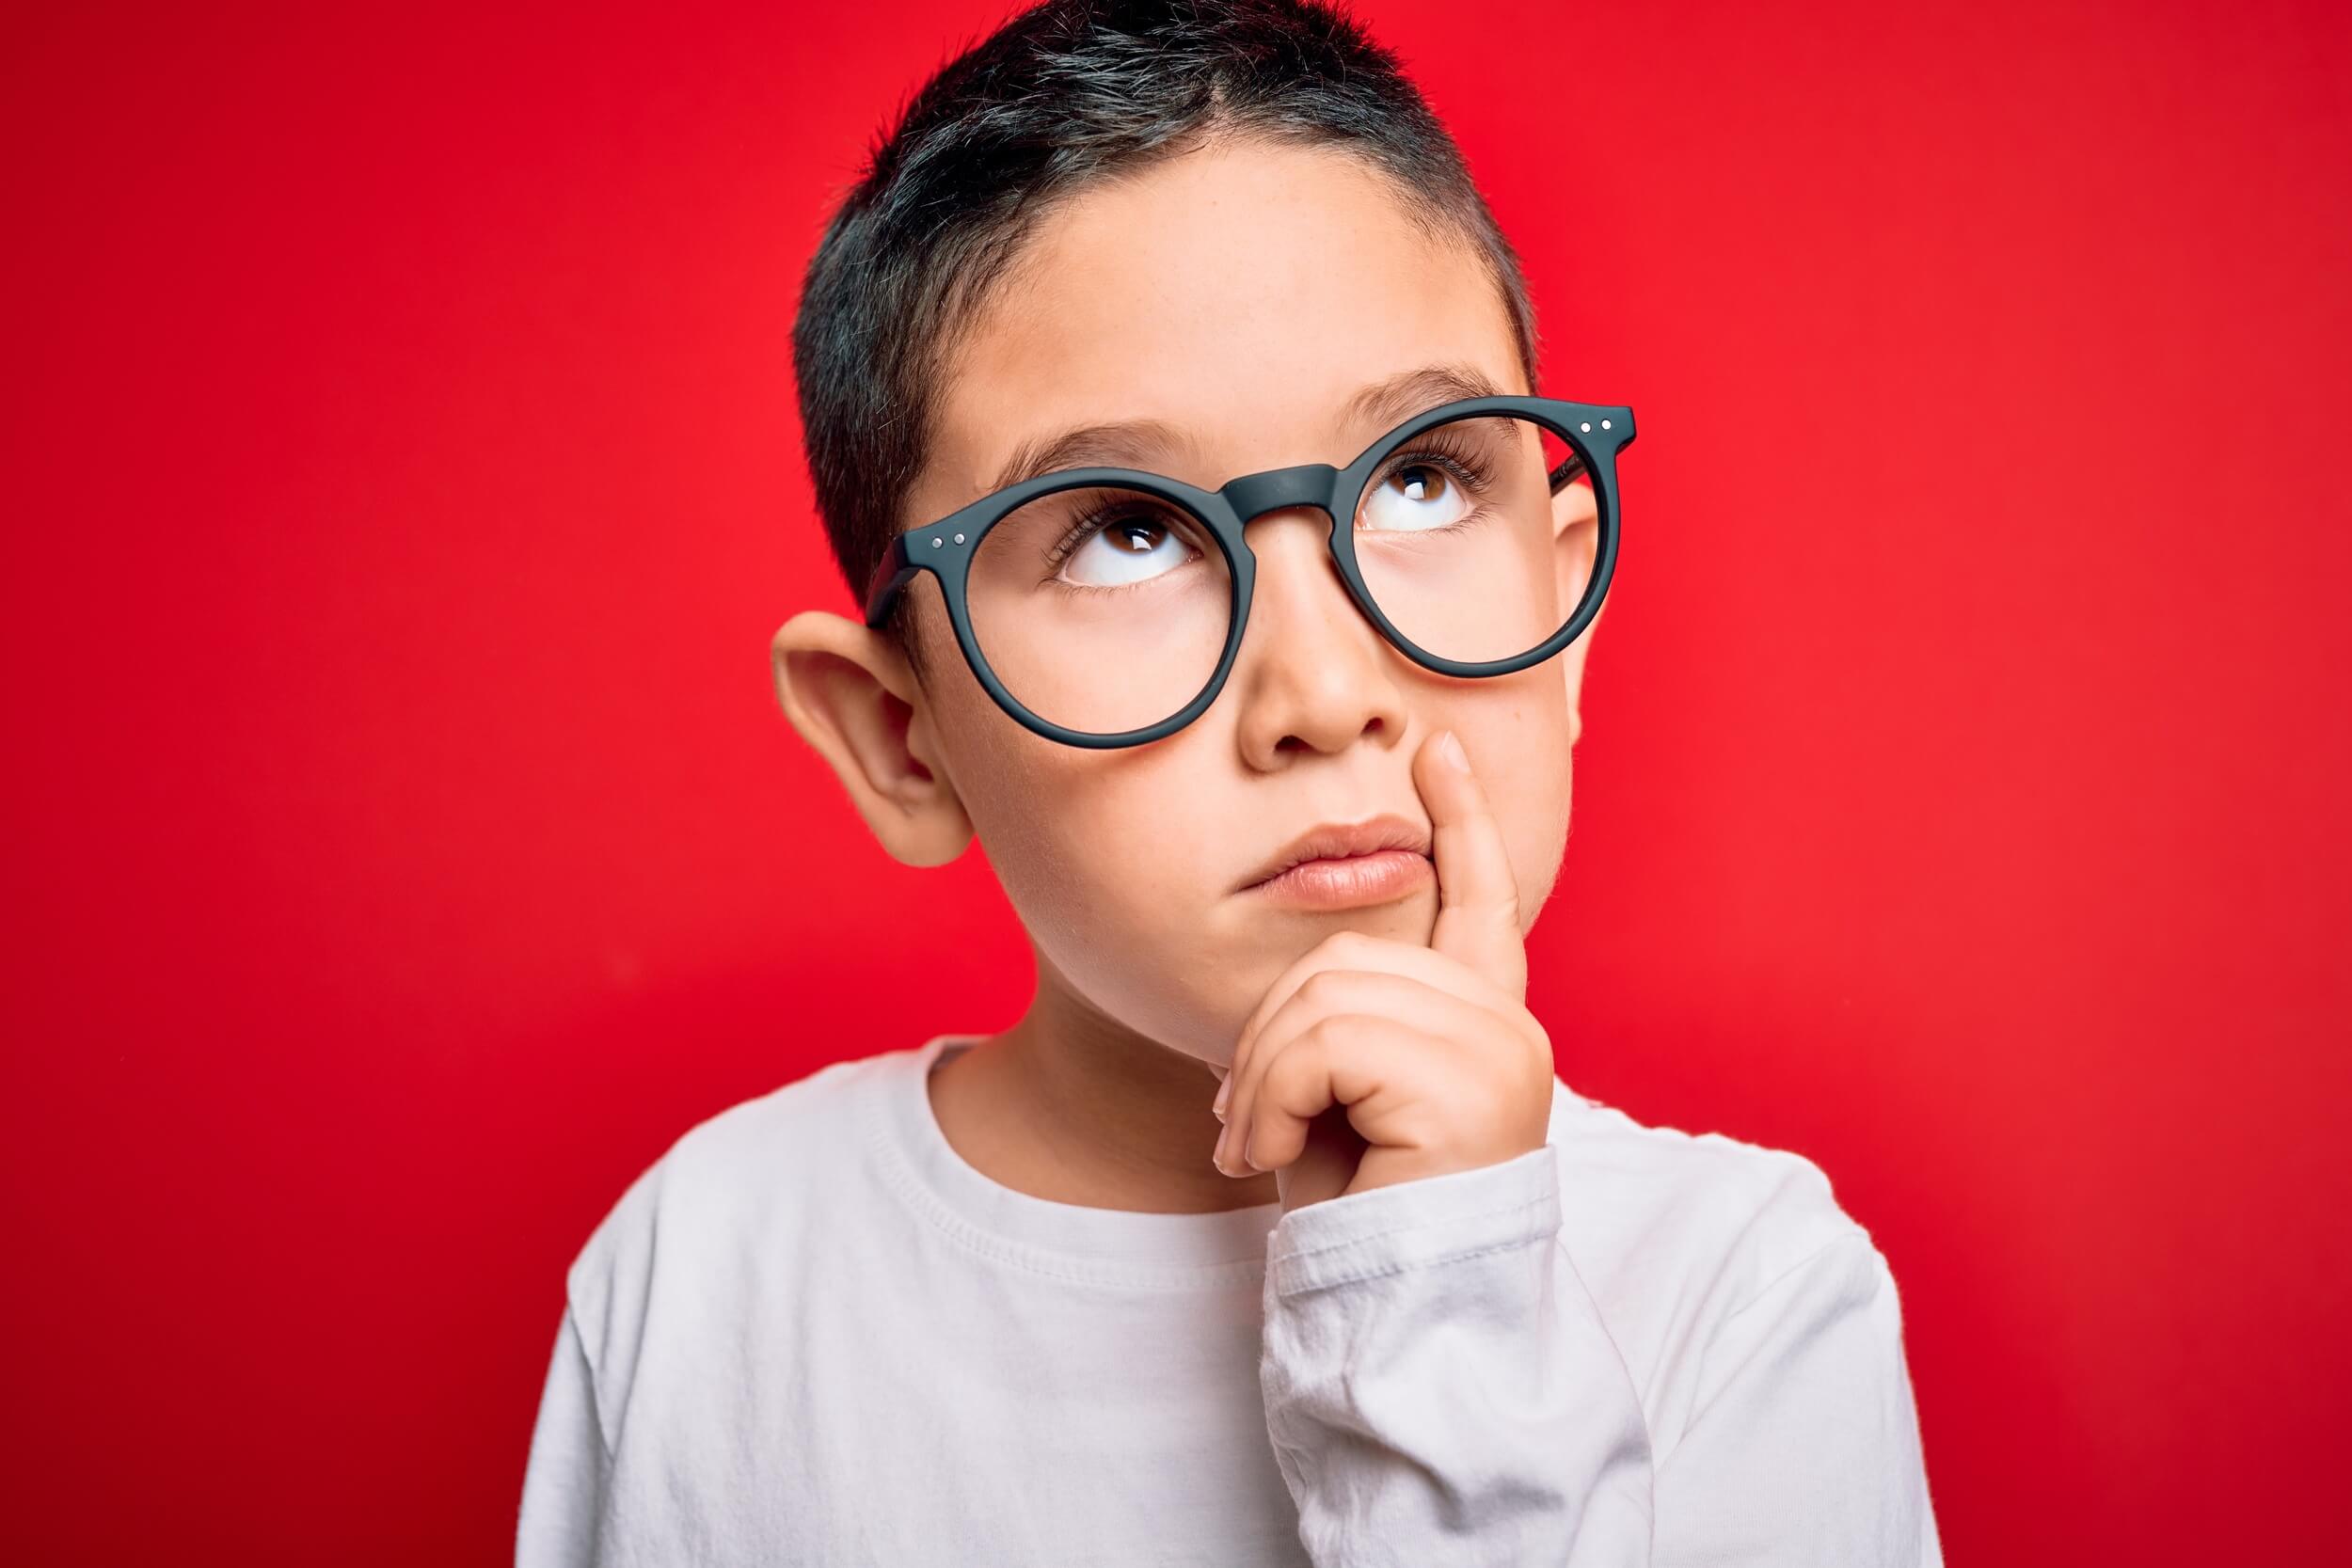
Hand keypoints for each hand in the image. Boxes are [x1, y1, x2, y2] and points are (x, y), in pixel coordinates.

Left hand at [1211, 728, 1555, 1213]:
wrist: (1390, 1318)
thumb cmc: (1360, 1217)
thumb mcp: (1343, 1096)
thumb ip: (1347, 1018)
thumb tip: (1317, 961)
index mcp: (1482, 1022)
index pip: (1480, 898)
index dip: (1461, 821)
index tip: (1437, 749)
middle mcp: (1506, 1026)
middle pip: (1346, 955)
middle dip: (1266, 1037)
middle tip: (1243, 1126)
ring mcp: (1498, 1050)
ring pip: (1325, 997)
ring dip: (1262, 1080)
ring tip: (1255, 1148)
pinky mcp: (1469, 1085)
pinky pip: (1325, 1045)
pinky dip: (1274, 1100)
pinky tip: (1277, 1160)